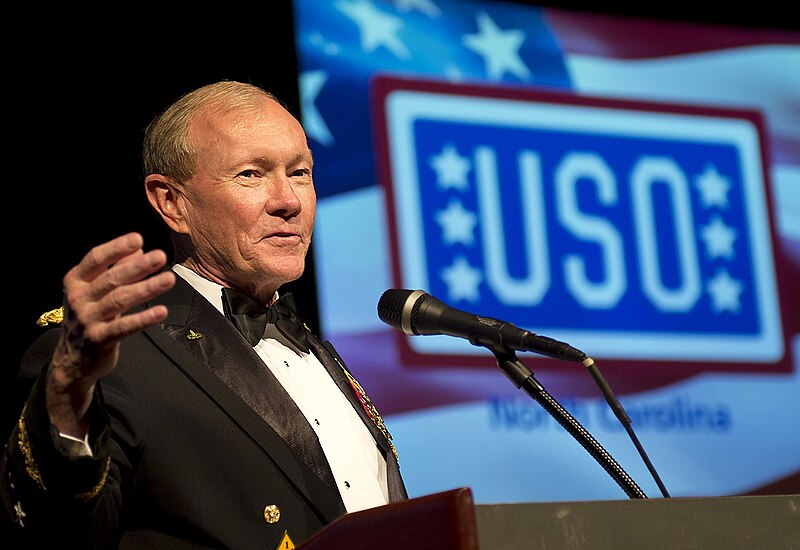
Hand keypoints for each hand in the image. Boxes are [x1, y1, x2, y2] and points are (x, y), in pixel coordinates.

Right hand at [46, 232, 175, 436]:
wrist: (72, 359)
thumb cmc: (90, 316)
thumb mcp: (96, 290)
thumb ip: (115, 268)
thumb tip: (138, 248)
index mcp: (75, 281)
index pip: (95, 259)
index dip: (116, 248)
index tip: (137, 238)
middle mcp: (79, 298)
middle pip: (111, 279)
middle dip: (138, 267)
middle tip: (160, 256)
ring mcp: (87, 320)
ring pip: (120, 300)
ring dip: (146, 288)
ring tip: (169, 279)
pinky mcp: (99, 339)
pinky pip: (124, 327)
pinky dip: (143, 319)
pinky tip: (161, 311)